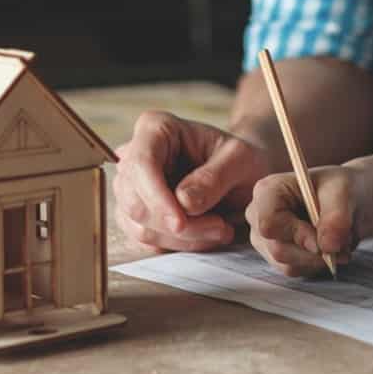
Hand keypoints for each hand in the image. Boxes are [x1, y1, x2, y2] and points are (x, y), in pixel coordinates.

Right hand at [113, 111, 275, 252]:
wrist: (241, 173)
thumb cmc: (240, 158)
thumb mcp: (241, 159)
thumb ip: (214, 177)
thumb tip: (183, 202)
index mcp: (155, 128)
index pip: (141, 165)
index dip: (156, 198)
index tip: (181, 224)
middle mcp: (134, 155)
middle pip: (136, 201)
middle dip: (176, 225)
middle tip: (220, 228)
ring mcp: (131, 187)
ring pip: (140, 226)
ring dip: (182, 239)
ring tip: (221, 229)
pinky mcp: (136, 214)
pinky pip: (147, 240)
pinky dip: (178, 245)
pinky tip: (206, 235)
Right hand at [246, 165, 360, 276]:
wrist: (347, 198)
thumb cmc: (337, 187)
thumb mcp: (342, 192)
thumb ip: (336, 217)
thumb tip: (328, 246)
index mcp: (267, 191)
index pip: (269, 223)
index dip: (297, 235)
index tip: (323, 241)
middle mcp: (259, 216)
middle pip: (278, 249)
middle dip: (314, 252)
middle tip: (342, 245)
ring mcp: (264, 238)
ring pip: (287, 264)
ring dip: (318, 259)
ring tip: (339, 242)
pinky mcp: (275, 255)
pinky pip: (294, 270)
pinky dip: (316, 264)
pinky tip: (327, 248)